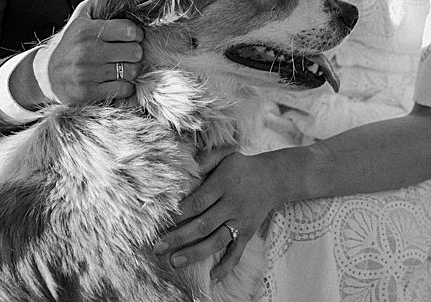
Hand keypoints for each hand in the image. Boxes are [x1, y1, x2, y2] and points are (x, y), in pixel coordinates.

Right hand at [37, 0, 143, 103]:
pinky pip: (124, 90)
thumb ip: (99, 1)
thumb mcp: (80, 18)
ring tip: (123, 67)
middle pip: (135, 52)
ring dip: (131, 70)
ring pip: (131, 72)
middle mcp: (87, 52)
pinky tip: (117, 81)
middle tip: (129, 53)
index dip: (137, 34)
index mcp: (87, 30)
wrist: (45, 74)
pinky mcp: (87, 94)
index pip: (130, 30)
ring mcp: (87, 75)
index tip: (132, 37)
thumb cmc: (69, 43)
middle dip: (136, 53)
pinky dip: (126, 87)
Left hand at [154, 149, 283, 281]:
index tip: (159, 223)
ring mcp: (241, 221)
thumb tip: (183, 169)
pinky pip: (238, 252)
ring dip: (195, 254)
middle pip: (203, 225)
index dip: (178, 214)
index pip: (198, 202)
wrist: (273, 178)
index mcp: (223, 184)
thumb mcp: (225, 154)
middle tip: (157, 247)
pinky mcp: (248, 233)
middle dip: (178, 237)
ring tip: (174, 262)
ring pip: (217, 241)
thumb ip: (205, 160)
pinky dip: (227, 266)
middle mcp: (232, 204)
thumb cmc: (241, 166)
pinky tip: (212, 277)